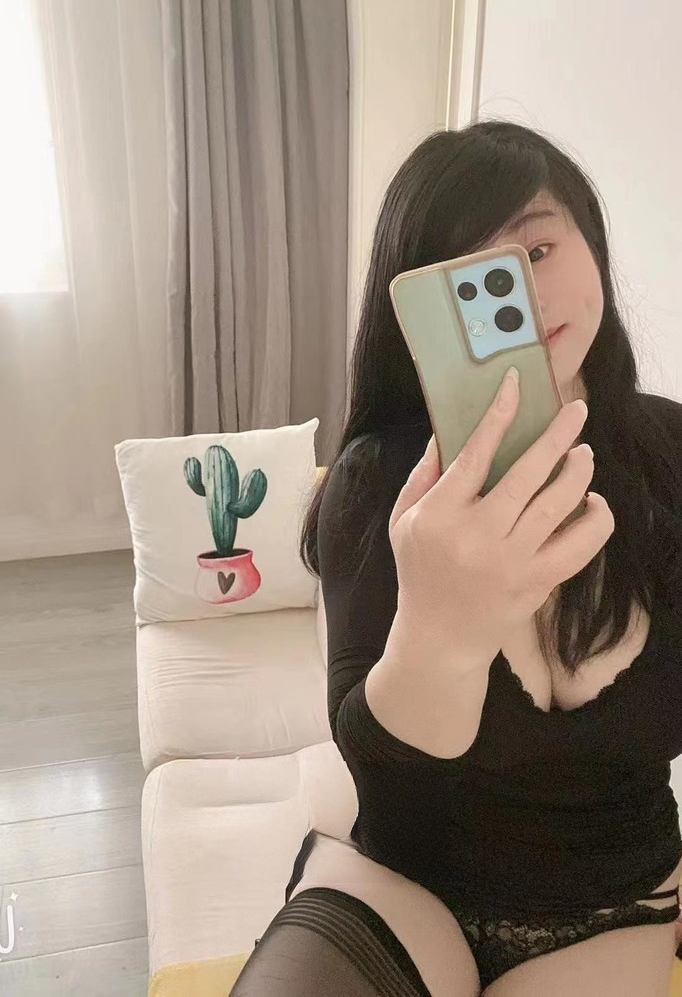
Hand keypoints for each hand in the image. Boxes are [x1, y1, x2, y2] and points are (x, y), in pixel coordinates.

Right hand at [388, 366, 614, 657]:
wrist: (440, 636)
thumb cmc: (419, 570)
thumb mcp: (404, 519)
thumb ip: (425, 474)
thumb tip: (448, 429)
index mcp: (441, 515)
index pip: (475, 454)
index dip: (498, 415)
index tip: (516, 385)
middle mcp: (478, 536)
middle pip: (529, 474)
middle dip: (559, 435)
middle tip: (577, 411)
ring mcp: (512, 561)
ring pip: (560, 504)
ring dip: (579, 471)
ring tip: (583, 454)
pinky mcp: (538, 583)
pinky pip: (582, 546)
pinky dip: (596, 519)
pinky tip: (592, 502)